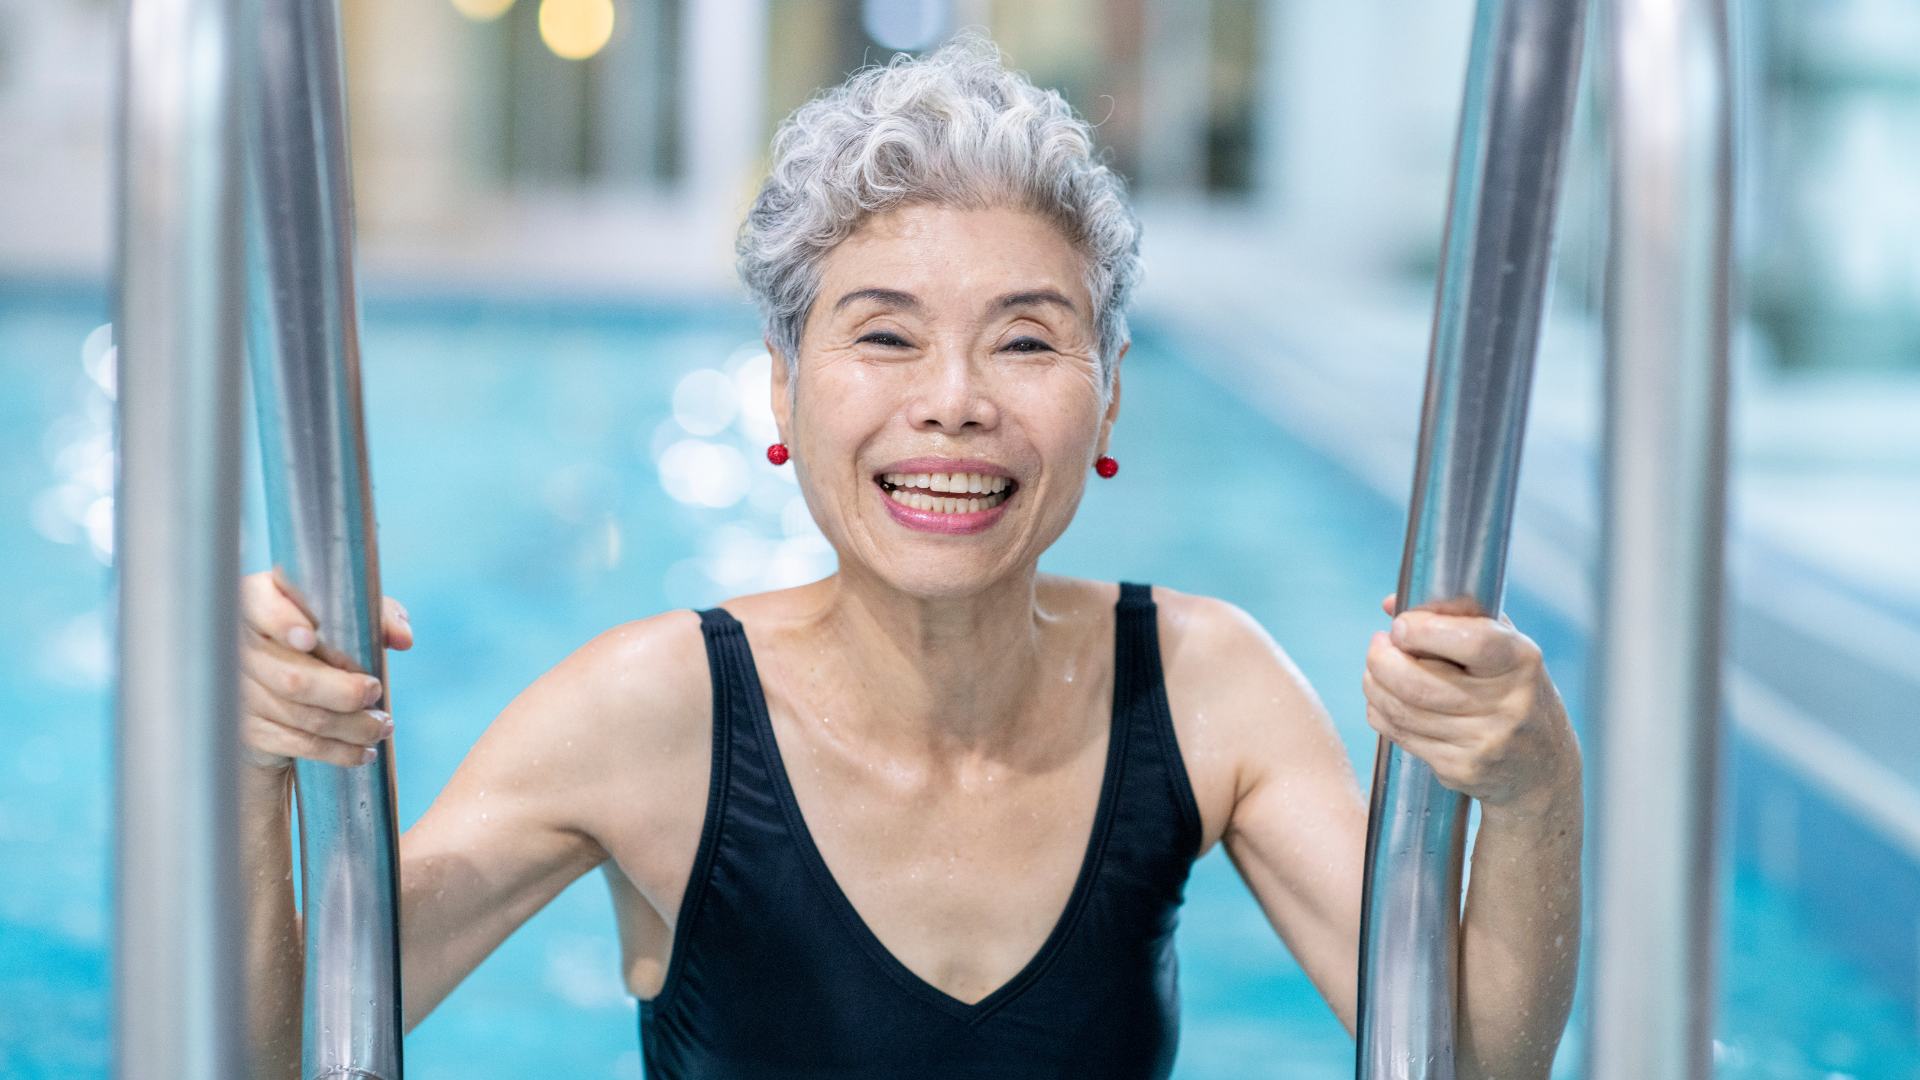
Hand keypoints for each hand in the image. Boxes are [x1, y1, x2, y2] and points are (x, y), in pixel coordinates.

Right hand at [239, 571, 414, 770]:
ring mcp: (241, 691)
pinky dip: (338, 750)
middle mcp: (242, 646)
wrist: (288, 687)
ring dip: (351, 726)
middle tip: (376, 692)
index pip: (259, 604)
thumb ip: (380, 617)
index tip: (310, 637)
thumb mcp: (353, 618)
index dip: (281, 621)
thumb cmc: (326, 639)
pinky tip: (363, 750)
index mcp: (261, 601)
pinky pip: (298, 743)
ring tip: (382, 726)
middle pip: (292, 676)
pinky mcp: (250, 728)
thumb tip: (402, 638)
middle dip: (344, 692)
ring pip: (301, 715)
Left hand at [1362, 594, 1575, 808]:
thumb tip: (1391, 604)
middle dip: (1381, 660)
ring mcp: (1483, 742)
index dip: (1424, 631)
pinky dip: (1381, 713)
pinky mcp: (1460, 770)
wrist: (1544, 766)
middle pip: (1418, 683)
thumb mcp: (1506, 646)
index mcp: (1521, 662)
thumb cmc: (1516, 691)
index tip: (1399, 625)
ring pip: (1402, 711)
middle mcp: (1507, 705)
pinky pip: (1402, 736)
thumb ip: (1456, 615)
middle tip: (1378, 645)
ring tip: (1376, 670)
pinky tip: (1385, 701)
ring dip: (1375, 685)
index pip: (1471, 642)